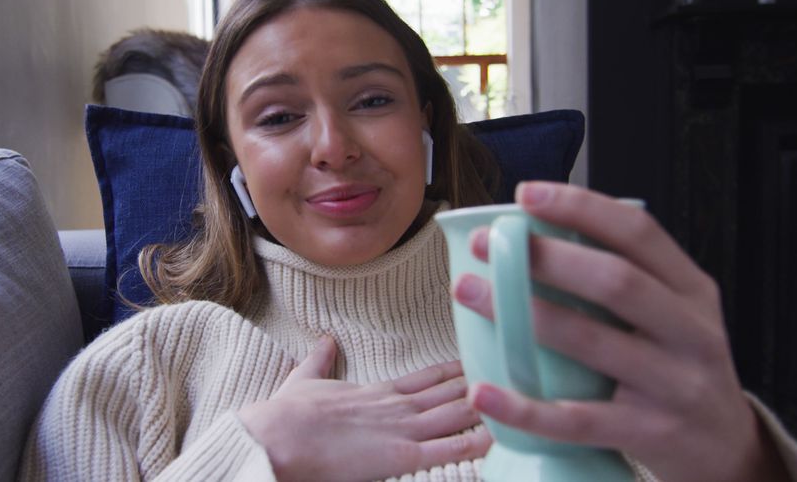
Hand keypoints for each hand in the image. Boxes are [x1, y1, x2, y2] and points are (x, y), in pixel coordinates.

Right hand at [237, 336, 490, 480]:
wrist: (277, 436)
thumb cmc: (286, 416)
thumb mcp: (304, 380)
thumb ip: (320, 360)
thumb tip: (324, 341)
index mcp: (376, 393)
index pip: (426, 378)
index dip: (454, 371)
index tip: (477, 359)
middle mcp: (397, 407)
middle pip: (451, 393)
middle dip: (483, 385)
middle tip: (513, 371)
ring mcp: (402, 430)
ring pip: (457, 414)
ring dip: (489, 406)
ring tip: (519, 397)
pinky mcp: (401, 455)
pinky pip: (448, 450)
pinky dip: (476, 443)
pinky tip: (501, 437)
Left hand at [452, 182, 790, 481]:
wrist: (727, 449)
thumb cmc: (678, 369)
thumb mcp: (676, 316)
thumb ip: (627, 279)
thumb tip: (536, 237)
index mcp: (692, 290)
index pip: (638, 233)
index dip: (581, 207)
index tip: (526, 195)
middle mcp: (691, 332)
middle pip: (614, 281)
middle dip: (544, 257)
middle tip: (485, 246)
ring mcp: (675, 385)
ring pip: (591, 342)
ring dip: (521, 314)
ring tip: (468, 292)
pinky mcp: (651, 434)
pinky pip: (577, 421)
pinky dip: (525, 408)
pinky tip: (484, 392)